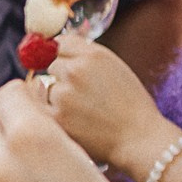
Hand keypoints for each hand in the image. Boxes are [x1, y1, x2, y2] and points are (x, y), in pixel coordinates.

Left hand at [43, 33, 170, 167]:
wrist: (139, 138)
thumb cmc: (131, 105)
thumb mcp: (116, 67)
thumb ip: (87, 56)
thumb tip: (57, 47)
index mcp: (93, 55)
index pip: (61, 43)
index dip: (66, 56)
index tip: (70, 66)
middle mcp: (75, 71)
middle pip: (52, 65)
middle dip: (62, 77)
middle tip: (83, 95)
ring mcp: (62, 94)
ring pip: (45, 86)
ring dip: (55, 95)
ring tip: (82, 110)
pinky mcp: (55, 116)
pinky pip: (42, 107)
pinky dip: (53, 113)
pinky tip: (74, 120)